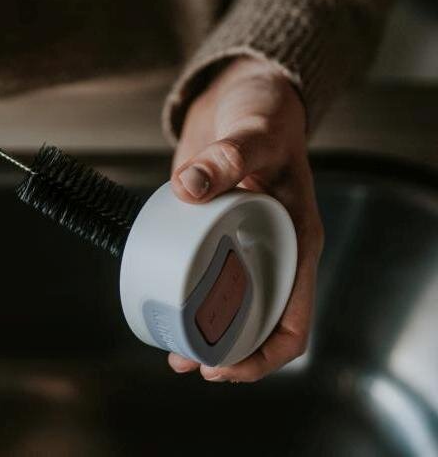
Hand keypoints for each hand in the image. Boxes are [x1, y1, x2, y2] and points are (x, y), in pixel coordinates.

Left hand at [168, 57, 323, 381]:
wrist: (243, 95)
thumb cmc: (264, 114)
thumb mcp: (253, 133)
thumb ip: (228, 154)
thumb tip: (190, 185)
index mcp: (297, 241)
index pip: (293, 320)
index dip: (263, 355)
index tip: (225, 367)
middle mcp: (272, 250)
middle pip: (257, 325)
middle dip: (227, 355)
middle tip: (187, 364)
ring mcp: (242, 245)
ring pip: (230, 309)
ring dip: (205, 336)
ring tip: (174, 354)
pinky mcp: (214, 233)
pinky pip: (207, 278)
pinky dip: (190, 301)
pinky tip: (166, 310)